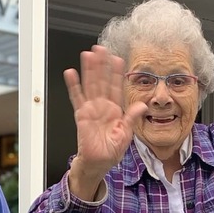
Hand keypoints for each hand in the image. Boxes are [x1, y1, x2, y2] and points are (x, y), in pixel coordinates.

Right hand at [64, 45, 147, 199]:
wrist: (98, 164)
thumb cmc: (110, 152)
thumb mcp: (126, 134)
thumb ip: (132, 118)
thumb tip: (143, 106)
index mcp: (115, 110)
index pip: (116, 87)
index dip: (117, 73)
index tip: (118, 59)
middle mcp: (103, 107)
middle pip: (102, 81)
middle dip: (101, 65)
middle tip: (100, 49)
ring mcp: (91, 109)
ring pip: (90, 85)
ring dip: (89, 70)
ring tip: (87, 55)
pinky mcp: (81, 115)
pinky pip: (76, 98)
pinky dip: (73, 86)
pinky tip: (71, 73)